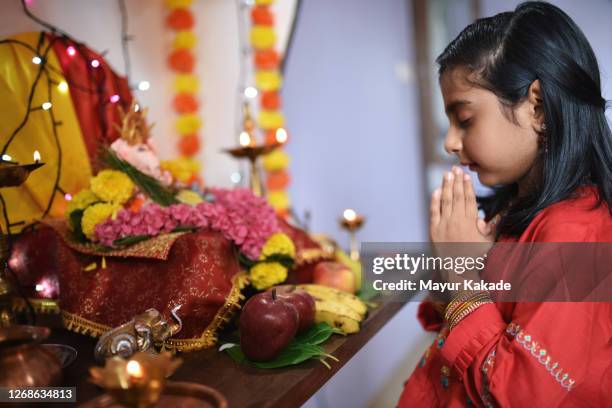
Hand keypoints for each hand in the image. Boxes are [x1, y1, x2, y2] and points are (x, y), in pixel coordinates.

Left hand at [429, 167, 495, 291]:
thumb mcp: (488, 242)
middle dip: (457, 181)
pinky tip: (437, 190)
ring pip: (446, 200)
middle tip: (456, 168)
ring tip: (447, 174)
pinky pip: (434, 211)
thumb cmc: (475, 257)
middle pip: (457, 196)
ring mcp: (444, 224)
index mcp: (471, 222)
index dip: (467, 186)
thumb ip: (490, 227)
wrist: (458, 271)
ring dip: (446, 186)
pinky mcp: (434, 230)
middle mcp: (457, 220)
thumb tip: (494, 215)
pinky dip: (435, 200)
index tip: (466, 175)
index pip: (469, 199)